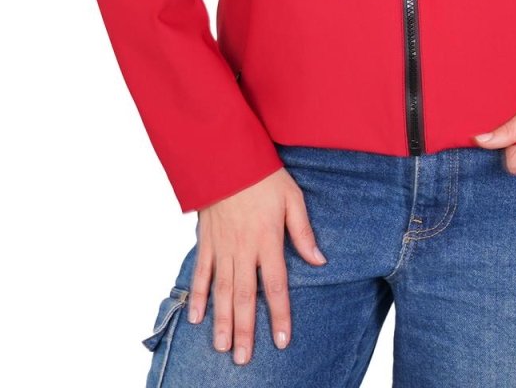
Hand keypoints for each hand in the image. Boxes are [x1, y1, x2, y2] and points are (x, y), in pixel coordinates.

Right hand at [186, 166, 327, 364]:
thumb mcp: (292, 197)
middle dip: (246, 330)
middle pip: (246, 296)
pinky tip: (196, 317)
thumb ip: (303, 231)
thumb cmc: (263, 174)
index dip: (280, 315)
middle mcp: (243, 248)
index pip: (276, 285)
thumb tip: (320, 260)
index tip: (282, 341)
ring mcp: (222, 246)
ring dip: (222, 321)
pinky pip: (200, 272)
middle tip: (244, 359)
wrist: (227, 155)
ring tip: (223, 347)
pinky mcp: (206, 240)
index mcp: (267, 239)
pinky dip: (196, 296)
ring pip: (222, 291)